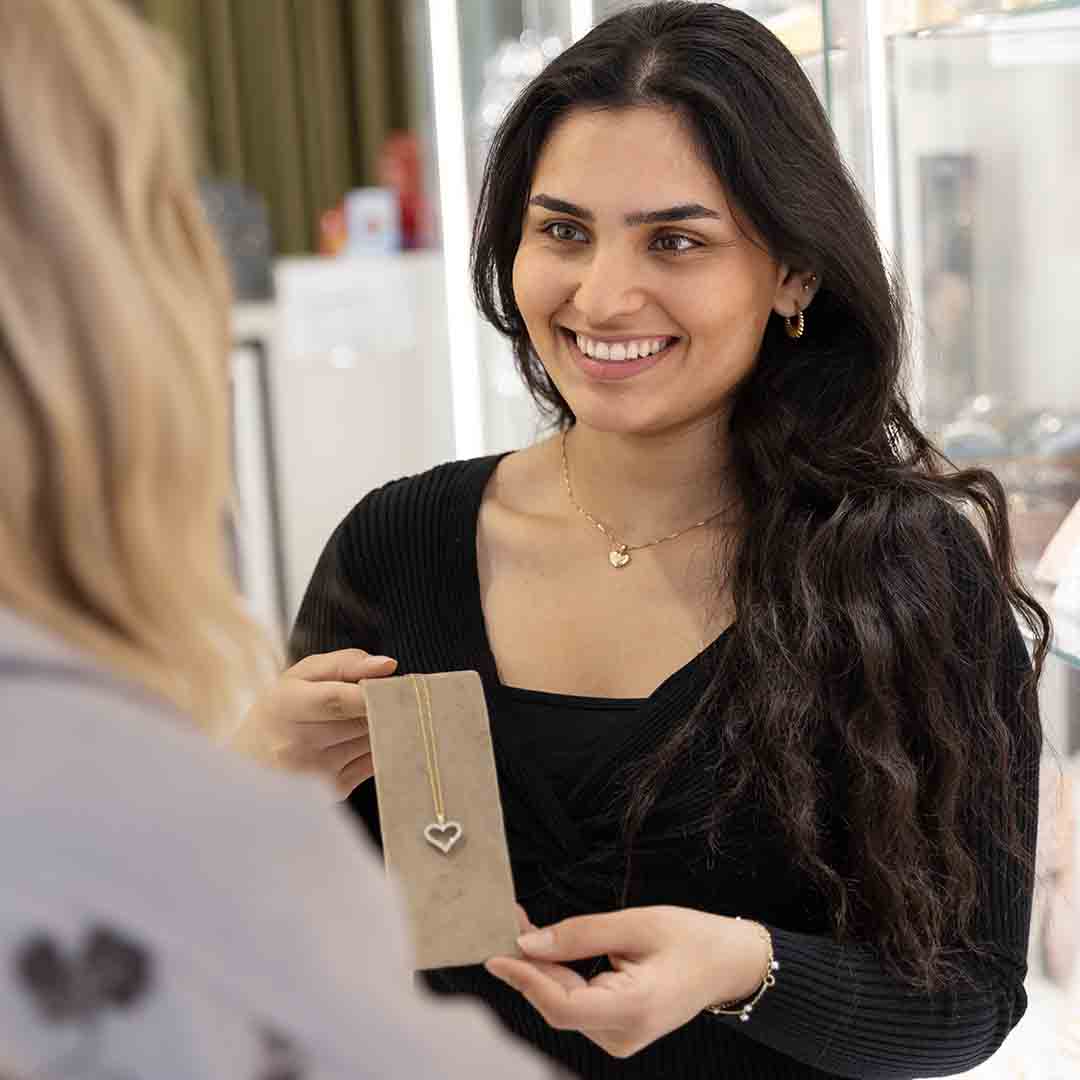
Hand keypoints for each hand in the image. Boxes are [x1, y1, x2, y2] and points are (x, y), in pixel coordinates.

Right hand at [235, 649, 396, 797]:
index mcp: (284, 706)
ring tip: (360, 718)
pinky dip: (377, 748)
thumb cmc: (281, 711)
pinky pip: (374, 762)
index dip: (372, 691)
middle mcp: (295, 744)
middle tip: (381, 696)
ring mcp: (314, 772)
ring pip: (373, 741)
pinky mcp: (333, 790)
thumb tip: (387, 666)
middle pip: (362, 721)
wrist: (251, 761)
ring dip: (380, 727)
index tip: (390, 684)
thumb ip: (346, 664)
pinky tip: (358, 741)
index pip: (338, 700)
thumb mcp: (303, 675)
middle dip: (380, 706)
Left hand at [486, 906, 768, 1058]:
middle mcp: (623, 1035)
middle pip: (557, 1003)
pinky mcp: (617, 1030)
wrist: (729, 964)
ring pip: (563, 1004)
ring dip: (541, 968)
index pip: (562, 1005)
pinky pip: (577, 1004)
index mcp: (634, 1009)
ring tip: (521, 926)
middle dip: (528, 964)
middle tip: (506, 920)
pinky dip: (559, 976)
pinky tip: (546, 948)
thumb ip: (581, 934)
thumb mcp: (637, 924)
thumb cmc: (691, 939)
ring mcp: (620, 1038)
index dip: (525, 980)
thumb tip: (529, 942)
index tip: (494, 953)